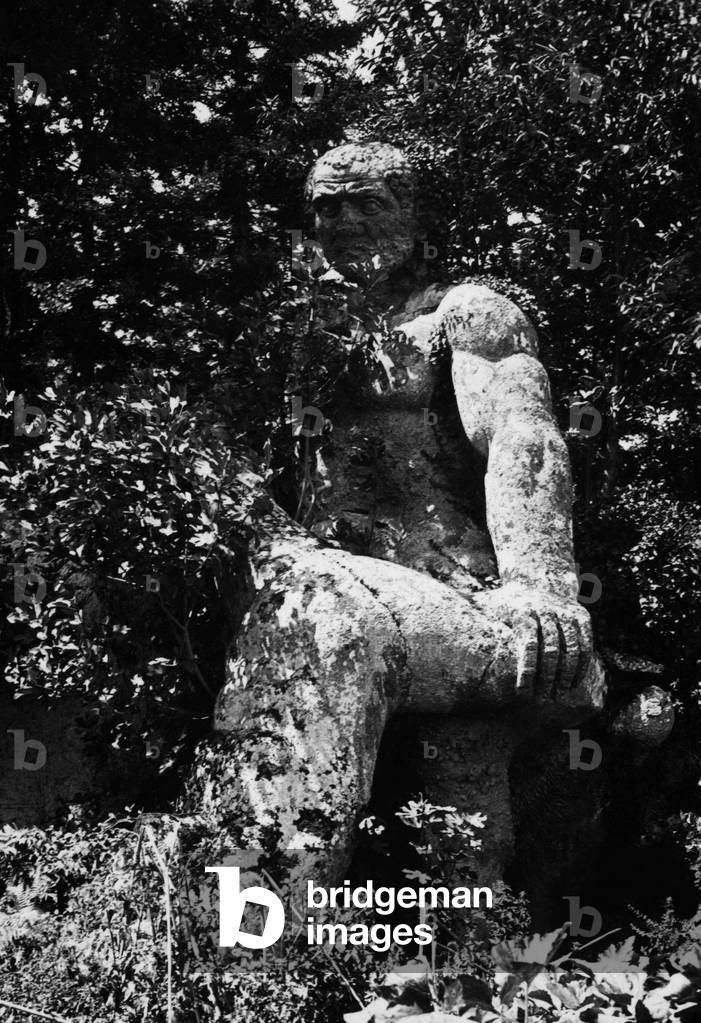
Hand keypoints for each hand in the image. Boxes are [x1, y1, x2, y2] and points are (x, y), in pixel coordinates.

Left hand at [474, 581, 596, 697]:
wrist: (535, 579)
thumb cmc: (503, 603)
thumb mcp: (485, 606)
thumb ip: (467, 620)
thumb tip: (437, 631)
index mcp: (521, 609)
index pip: (528, 643)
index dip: (526, 670)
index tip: (522, 693)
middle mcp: (546, 608)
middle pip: (551, 649)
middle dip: (547, 678)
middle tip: (542, 699)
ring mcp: (566, 611)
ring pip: (572, 648)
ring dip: (566, 675)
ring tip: (557, 695)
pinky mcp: (581, 616)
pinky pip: (586, 643)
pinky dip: (582, 665)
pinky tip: (574, 683)